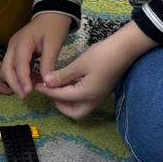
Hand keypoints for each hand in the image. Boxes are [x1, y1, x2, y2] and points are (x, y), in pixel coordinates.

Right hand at [2, 12, 72, 96]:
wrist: (53, 13)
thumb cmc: (54, 26)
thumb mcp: (54, 45)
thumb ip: (48, 64)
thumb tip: (46, 82)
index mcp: (22, 42)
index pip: (19, 64)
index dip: (22, 80)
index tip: (28, 92)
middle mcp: (13, 45)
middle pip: (7, 67)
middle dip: (14, 83)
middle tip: (24, 96)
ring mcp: (13, 47)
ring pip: (7, 67)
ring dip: (15, 80)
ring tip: (26, 92)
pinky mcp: (17, 50)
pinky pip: (14, 65)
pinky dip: (19, 75)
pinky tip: (29, 82)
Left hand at [35, 21, 156, 120]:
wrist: (126, 48)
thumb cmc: (103, 55)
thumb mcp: (80, 64)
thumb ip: (62, 76)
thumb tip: (47, 83)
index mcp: (86, 94)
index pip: (61, 96)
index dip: (47, 90)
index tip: (36, 84)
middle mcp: (93, 100)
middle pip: (74, 113)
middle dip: (60, 104)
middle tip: (51, 90)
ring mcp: (99, 96)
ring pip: (80, 107)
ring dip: (68, 101)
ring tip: (59, 85)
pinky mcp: (102, 91)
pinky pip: (85, 99)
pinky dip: (75, 95)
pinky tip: (70, 82)